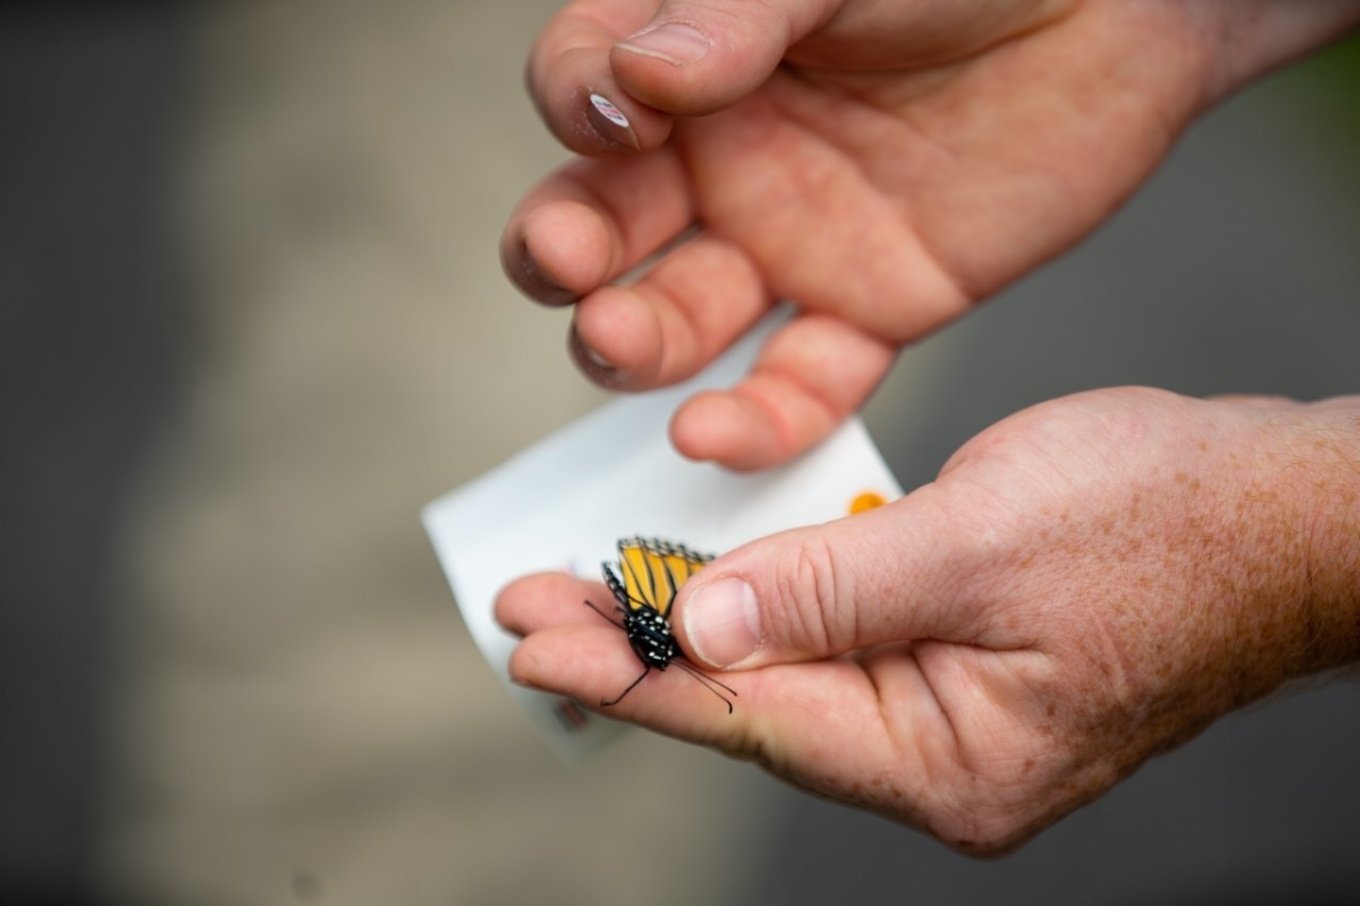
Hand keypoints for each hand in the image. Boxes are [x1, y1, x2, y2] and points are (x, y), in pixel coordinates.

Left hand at [497, 388, 1359, 851]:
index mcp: (946, 760)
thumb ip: (827, 589)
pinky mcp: (961, 663)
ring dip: (698, 624)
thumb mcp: (979, 540)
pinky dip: (770, 604)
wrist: (1290, 509)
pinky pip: (838, 640)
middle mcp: (940, 760)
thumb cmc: (1168, 523)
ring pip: (790, 672)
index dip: (632, 673)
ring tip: (594, 592)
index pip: (750, 717)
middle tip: (531, 606)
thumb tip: (701, 627)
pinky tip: (710, 582)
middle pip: (757, 706)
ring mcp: (954, 716)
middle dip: (642, 650)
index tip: (532, 639)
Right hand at [501, 0, 1332, 468]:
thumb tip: (636, 79)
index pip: (587, 90)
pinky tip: (715, 432)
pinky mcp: (869, 310)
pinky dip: (759, 420)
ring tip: (620, 341)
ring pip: (682, 316)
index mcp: (695, 57)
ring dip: (635, 343)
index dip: (578, 109)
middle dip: (568, 251)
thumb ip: (733, 16)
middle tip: (570, 262)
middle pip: (607, 224)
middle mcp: (725, 157)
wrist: (1125, 9)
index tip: (617, 116)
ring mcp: (792, 241)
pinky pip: (801, 382)